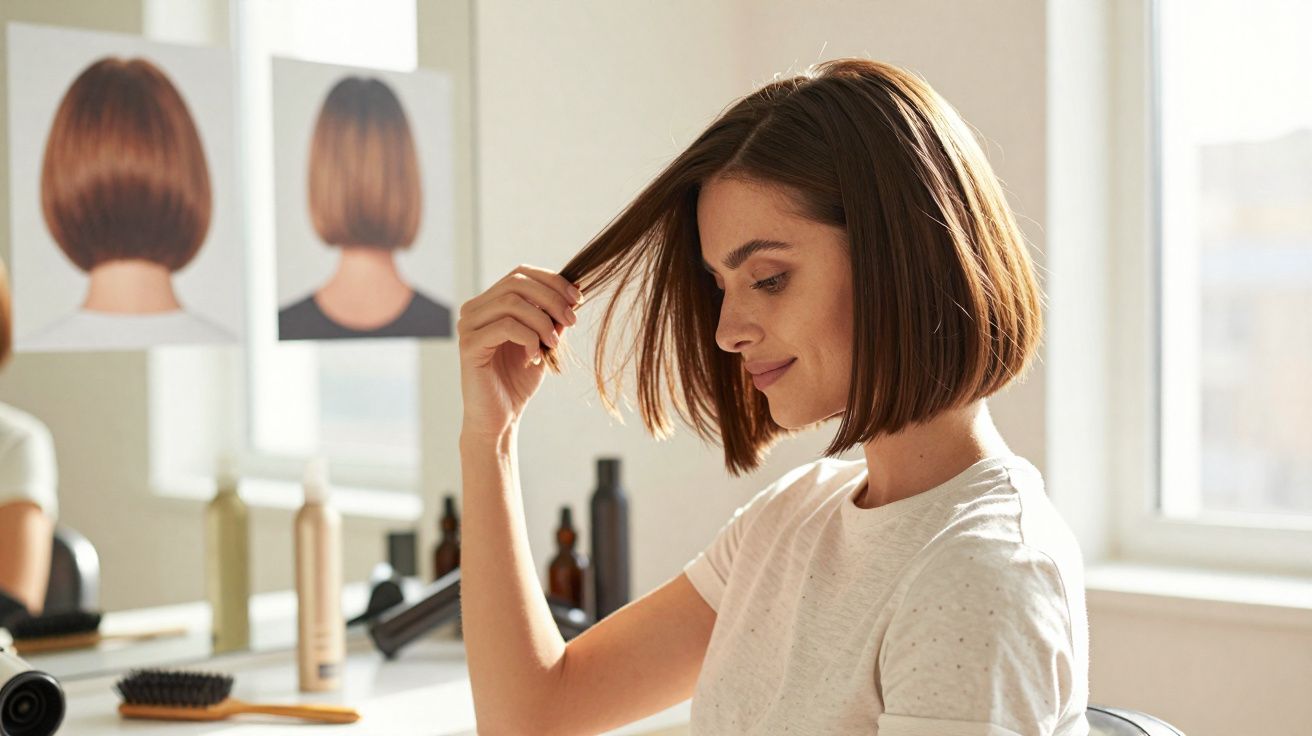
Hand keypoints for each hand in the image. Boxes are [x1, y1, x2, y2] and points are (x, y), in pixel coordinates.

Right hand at [457, 264, 580, 437]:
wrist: (499, 418)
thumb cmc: (518, 381)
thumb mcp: (543, 342)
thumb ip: (552, 317)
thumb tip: (573, 292)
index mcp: (490, 303)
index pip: (520, 274)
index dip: (552, 281)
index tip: (578, 299)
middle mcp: (474, 310)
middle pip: (516, 283)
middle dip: (551, 298)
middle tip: (572, 321)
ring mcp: (468, 326)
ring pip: (512, 302)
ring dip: (542, 320)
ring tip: (554, 344)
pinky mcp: (469, 345)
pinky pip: (505, 326)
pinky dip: (528, 337)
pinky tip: (535, 357)